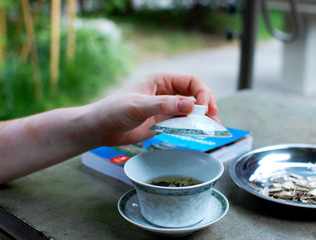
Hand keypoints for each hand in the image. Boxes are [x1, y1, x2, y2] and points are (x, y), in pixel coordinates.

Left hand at [86, 73, 218, 145]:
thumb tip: (191, 106)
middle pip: (194, 94)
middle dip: (206, 103)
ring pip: (190, 109)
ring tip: (214, 125)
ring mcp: (164, 107)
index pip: (190, 81)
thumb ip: (164, 105)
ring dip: (202, 116)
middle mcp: (165, 92)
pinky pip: (182, 121)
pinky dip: (192, 125)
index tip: (206, 108)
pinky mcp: (162, 121)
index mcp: (160, 80)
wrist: (100, 129)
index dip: (202, 92)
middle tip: (213, 116)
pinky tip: (200, 131)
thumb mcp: (138, 106)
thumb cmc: (114, 111)